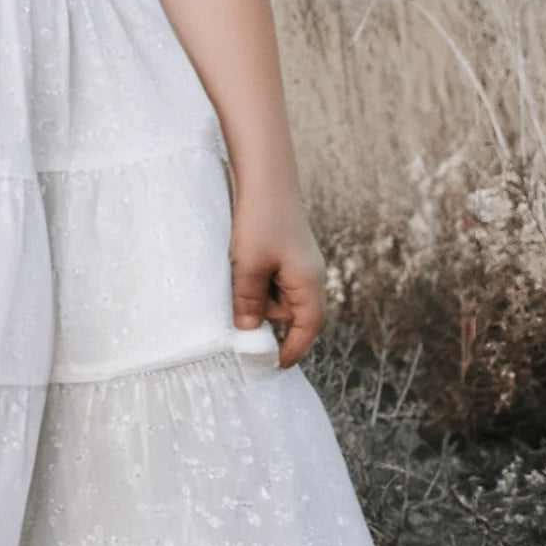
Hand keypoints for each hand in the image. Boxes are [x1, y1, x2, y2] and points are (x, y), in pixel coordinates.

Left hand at [229, 193, 328, 367]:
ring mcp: (299, 266)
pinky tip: (239, 268)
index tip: (269, 366)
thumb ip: (248, 302)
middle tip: (235, 316)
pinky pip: (271, 281)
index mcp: (309, 285)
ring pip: (276, 298)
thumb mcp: (249, 265)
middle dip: (264, 320)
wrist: (265, 178)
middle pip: (289, 317)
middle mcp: (310, 279)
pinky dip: (255, 283)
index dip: (289, 351)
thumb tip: (248, 333)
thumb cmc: (260, 220)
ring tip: (236, 278)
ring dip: (255, 298)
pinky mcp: (285, 256)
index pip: (306, 331)